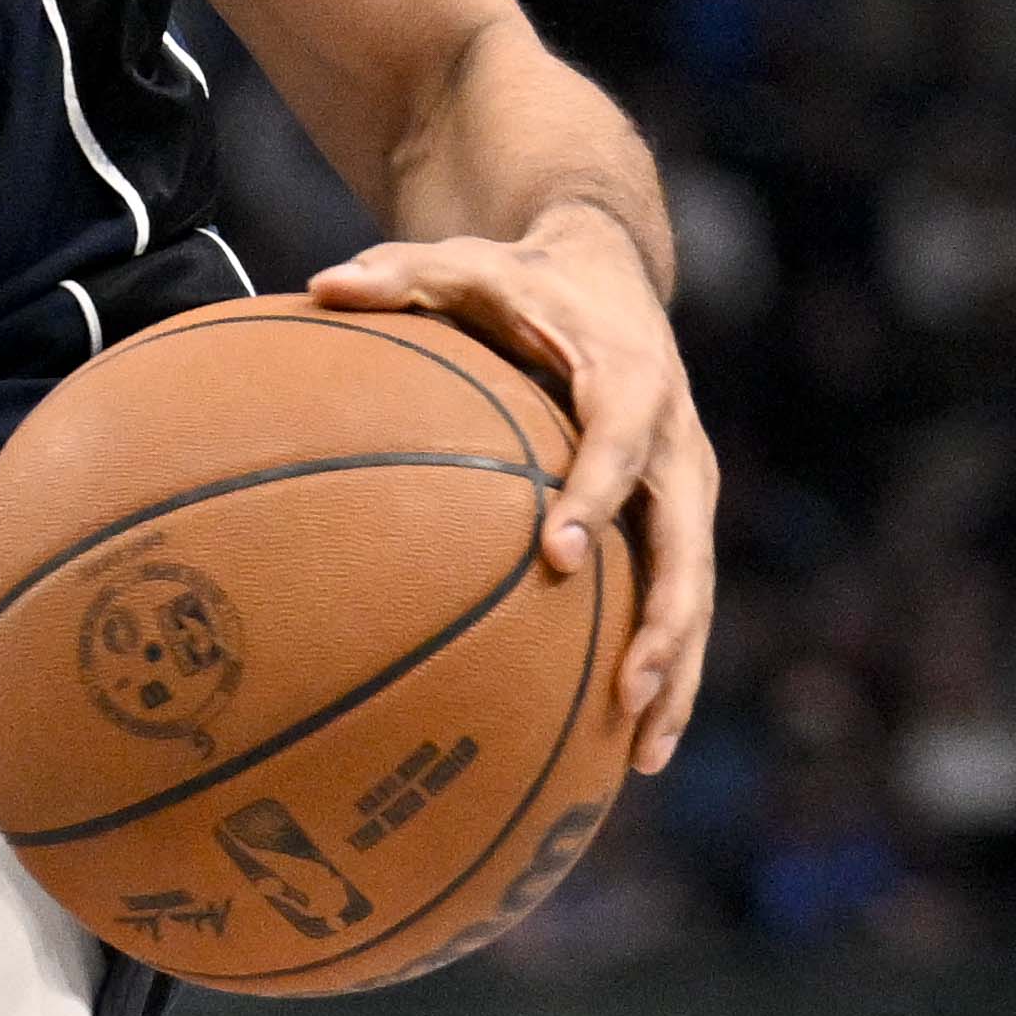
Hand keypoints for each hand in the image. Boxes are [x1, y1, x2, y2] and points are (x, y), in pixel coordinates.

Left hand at [306, 206, 711, 772]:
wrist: (607, 268)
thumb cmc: (522, 277)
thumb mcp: (465, 261)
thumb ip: (400, 273)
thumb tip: (321, 284)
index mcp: (630, 378)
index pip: (619, 444)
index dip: (594, 498)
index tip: (556, 555)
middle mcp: (674, 439)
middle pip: (684, 543)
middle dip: (664, 621)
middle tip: (629, 690)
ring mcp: (685, 484)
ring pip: (694, 588)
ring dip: (676, 670)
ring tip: (645, 754)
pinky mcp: (681, 516)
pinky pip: (678, 595)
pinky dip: (665, 665)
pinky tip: (631, 746)